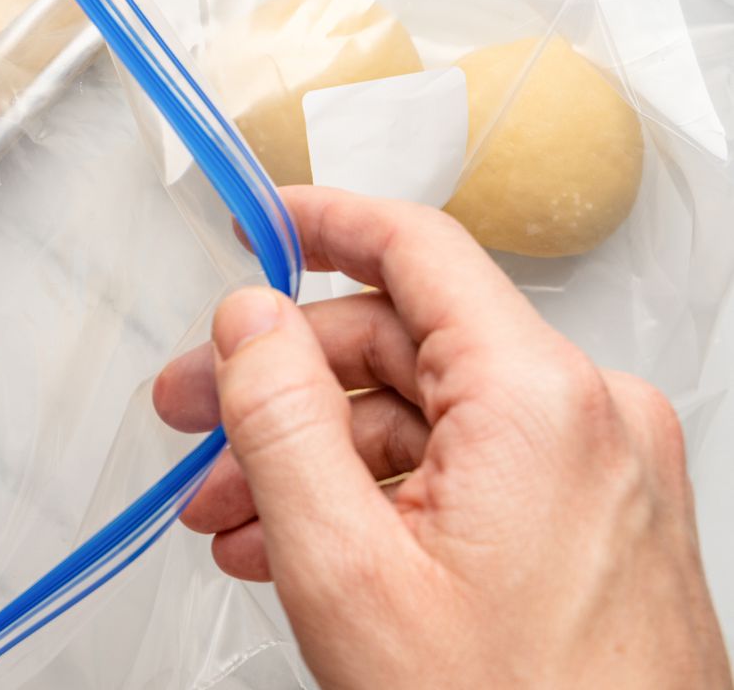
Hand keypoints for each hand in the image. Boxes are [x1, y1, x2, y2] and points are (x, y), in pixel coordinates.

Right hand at [154, 186, 729, 688]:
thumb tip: (249, 318)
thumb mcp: (347, 569)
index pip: (414, 250)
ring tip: (232, 520)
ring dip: (316, 457)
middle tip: (193, 422)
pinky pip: (464, 471)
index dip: (319, 223)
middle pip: (401, 346)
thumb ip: (281, 420)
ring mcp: (597, 472)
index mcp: (538, 399)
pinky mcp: (592, 523)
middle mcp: (587, 417)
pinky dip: (377, 495)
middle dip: (281, 387)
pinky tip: (304, 544)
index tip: (254, 220)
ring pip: (423, 419)